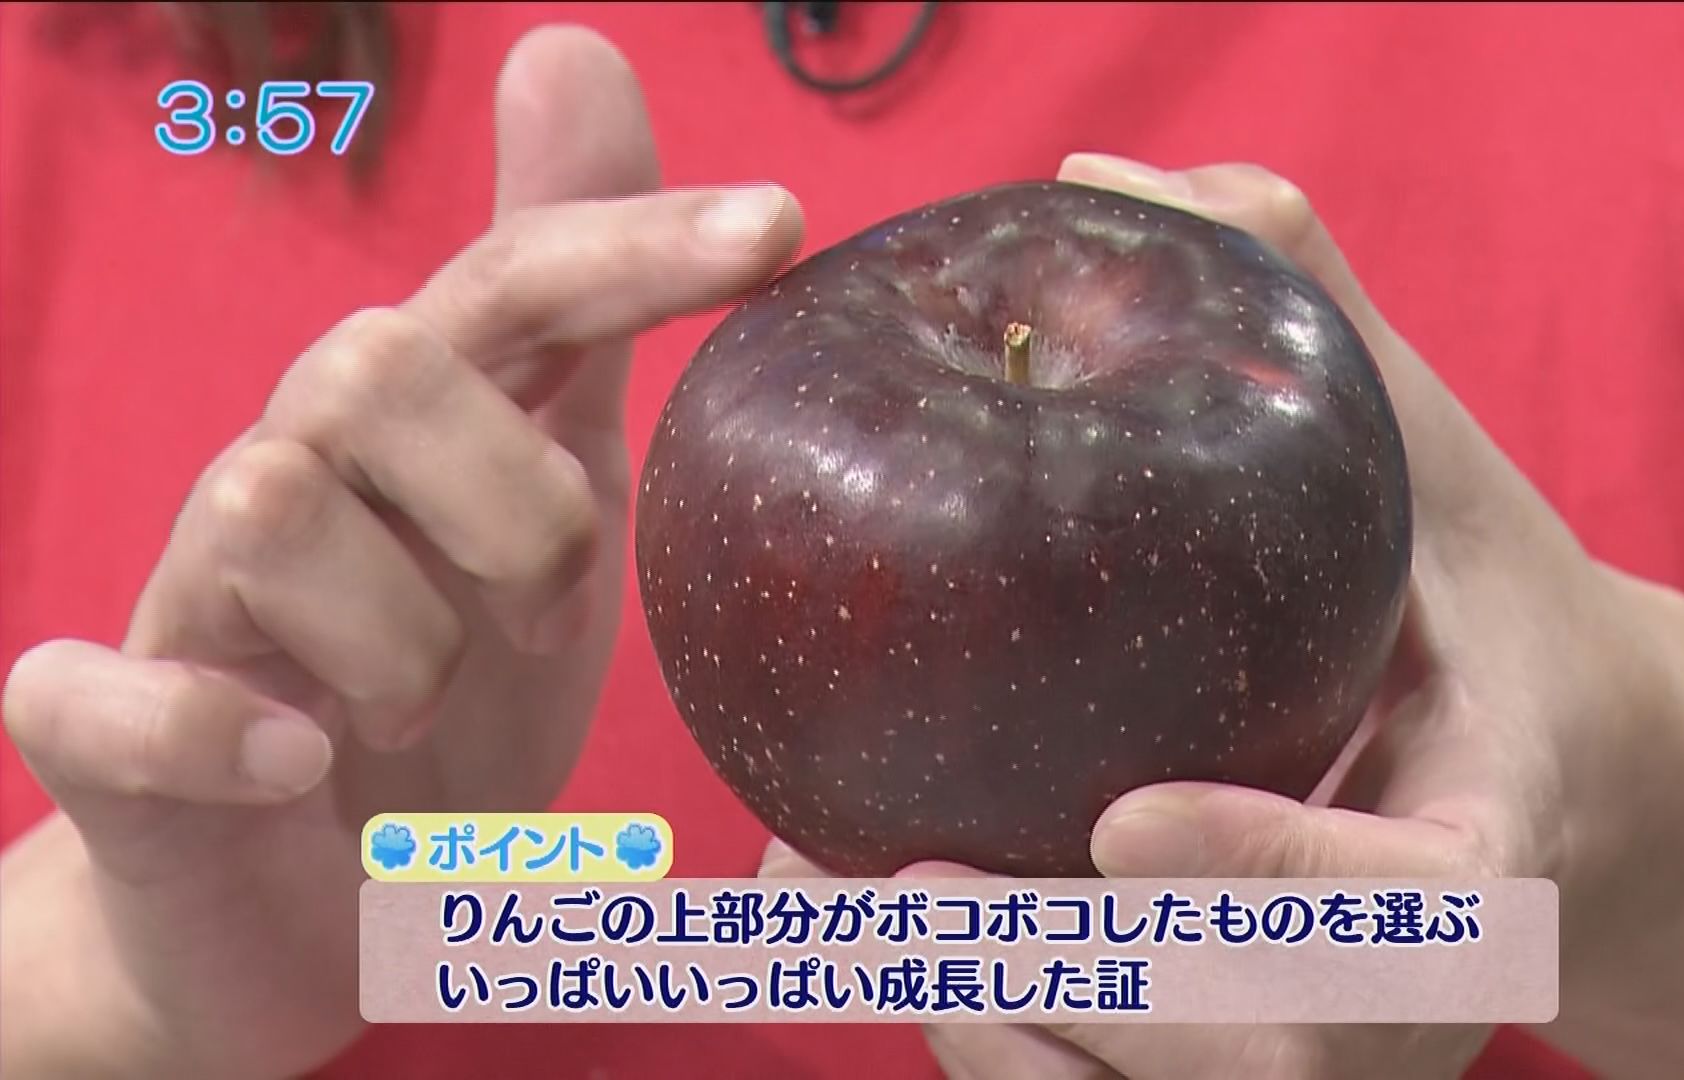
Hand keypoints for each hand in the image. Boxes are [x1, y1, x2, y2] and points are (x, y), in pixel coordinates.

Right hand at [1, 27, 800, 1078]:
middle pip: (378, 366)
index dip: (639, 241)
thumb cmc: (441, 694)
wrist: (295, 908)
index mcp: (424, 429)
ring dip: (403, 634)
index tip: (779, 227)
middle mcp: (297, 477)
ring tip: (431, 715)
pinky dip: (210, 729)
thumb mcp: (547, 500)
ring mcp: (192, 603)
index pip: (516, 280)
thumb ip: (572, 321)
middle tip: (553, 619)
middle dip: (517, 504)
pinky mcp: (108, 737)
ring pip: (266, 506)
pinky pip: (98, 694)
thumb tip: (572, 49)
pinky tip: (301, 766)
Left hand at [763, 151, 1679, 1078]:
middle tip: (916, 877)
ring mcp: (1329, 1064)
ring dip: (991, 1016)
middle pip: (1255, 1049)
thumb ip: (1321, 325)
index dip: (1275, 879)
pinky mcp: (1241, 1077)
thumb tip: (1131, 173)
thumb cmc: (1490, 623)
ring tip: (849, 894)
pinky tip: (873, 919)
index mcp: (1495, 855)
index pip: (1410, 913)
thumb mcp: (1442, 471)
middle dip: (1074, 970)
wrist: (1565, 782)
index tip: (1132, 817)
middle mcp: (1416, 1002)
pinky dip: (983, 1030)